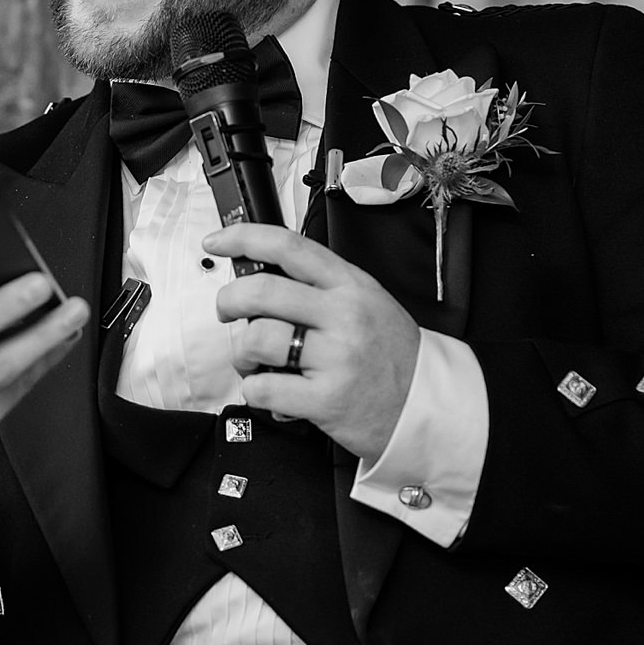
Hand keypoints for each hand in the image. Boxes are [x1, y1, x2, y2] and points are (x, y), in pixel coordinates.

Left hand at [206, 222, 419, 460]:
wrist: (427, 406)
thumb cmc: (391, 355)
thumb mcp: (367, 302)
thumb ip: (320, 287)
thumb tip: (260, 276)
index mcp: (351, 285)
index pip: (288, 247)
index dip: (242, 238)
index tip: (217, 242)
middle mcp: (343, 316)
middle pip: (260, 292)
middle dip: (228, 301)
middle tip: (226, 312)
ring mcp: (336, 358)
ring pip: (256, 340)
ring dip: (241, 353)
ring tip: (254, 362)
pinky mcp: (326, 399)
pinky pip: (263, 388)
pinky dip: (255, 391)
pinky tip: (270, 390)